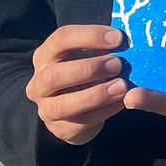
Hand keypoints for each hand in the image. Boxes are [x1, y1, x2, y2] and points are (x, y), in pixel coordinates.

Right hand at [26, 25, 131, 145]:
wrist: (73, 109)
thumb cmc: (83, 72)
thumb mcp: (88, 55)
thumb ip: (102, 47)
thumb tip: (127, 39)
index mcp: (45, 55)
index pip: (61, 39)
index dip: (90, 35)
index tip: (118, 37)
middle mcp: (39, 82)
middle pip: (54, 75)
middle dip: (88, 69)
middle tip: (118, 64)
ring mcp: (46, 109)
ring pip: (64, 105)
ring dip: (95, 95)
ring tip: (122, 86)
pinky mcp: (60, 129)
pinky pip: (81, 123)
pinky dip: (105, 111)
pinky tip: (122, 101)